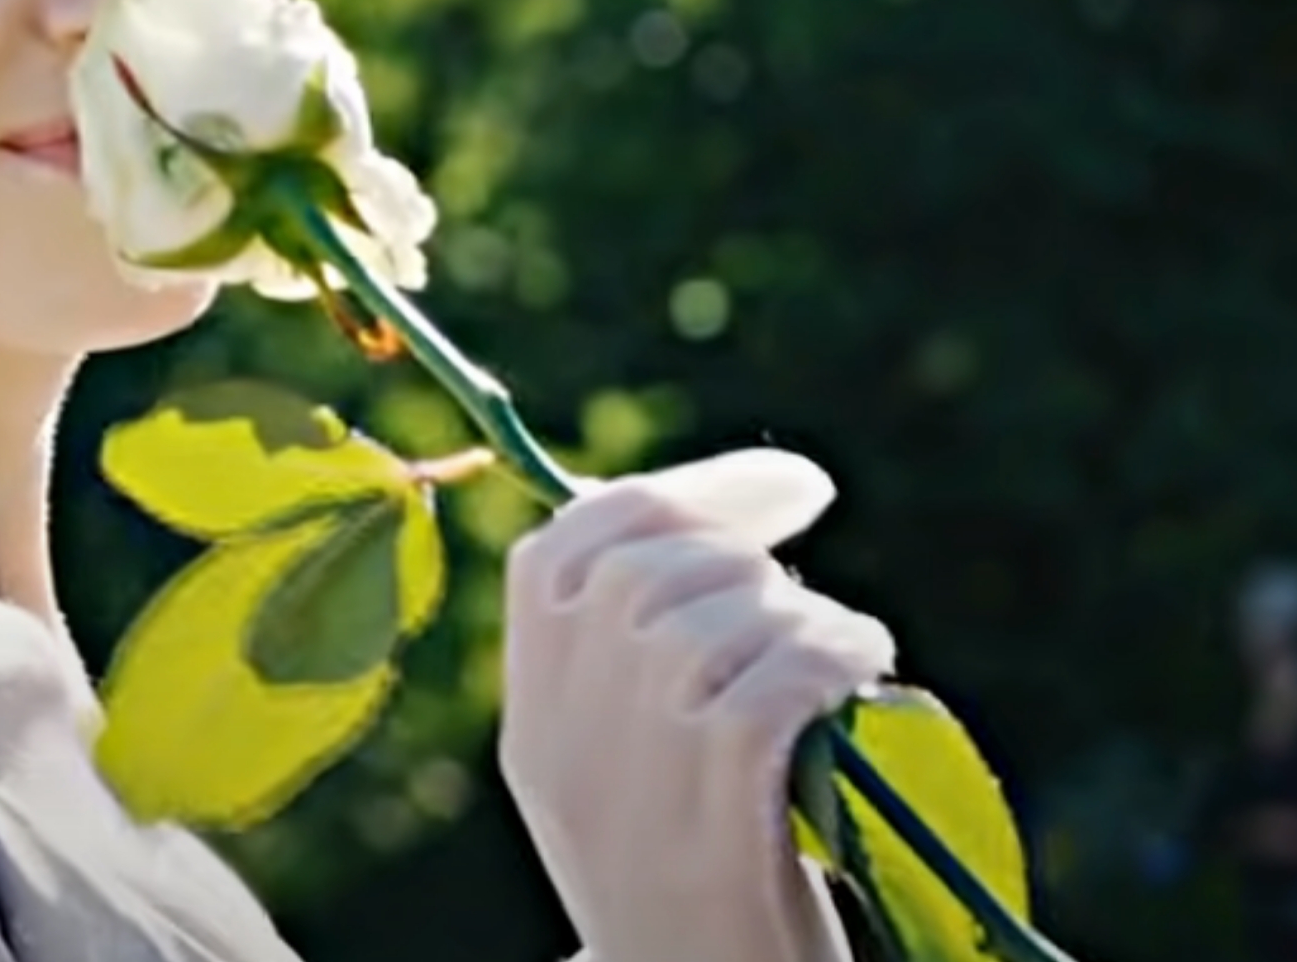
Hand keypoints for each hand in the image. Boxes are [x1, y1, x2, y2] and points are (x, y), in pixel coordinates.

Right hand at [499, 451, 892, 961]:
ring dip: (792, 608)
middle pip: (635, 574)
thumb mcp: (629, 787)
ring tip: (841, 641)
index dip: (666, 496)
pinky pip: (766, 694)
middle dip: (739, 545)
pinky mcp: (714, 841)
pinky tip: (859, 666)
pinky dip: (826, 654)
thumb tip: (726, 543)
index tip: (775, 492)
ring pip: (699, 625)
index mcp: (533, 728)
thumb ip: (637, 680)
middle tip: (804, 583)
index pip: (554, 555)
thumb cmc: (704, 901)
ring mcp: (632, 798)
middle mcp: (564, 752)